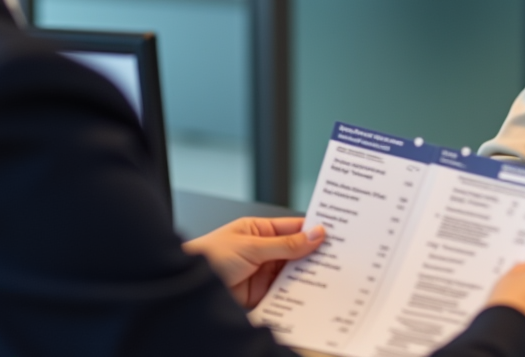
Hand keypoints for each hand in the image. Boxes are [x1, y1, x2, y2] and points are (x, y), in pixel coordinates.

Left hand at [183, 217, 324, 308]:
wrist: (185, 290)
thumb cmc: (208, 257)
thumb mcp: (251, 246)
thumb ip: (286, 244)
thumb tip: (315, 234)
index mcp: (259, 230)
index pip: (294, 227)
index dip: (314, 229)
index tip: (336, 232)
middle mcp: (263, 251)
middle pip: (297, 251)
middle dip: (316, 254)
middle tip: (339, 255)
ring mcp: (263, 274)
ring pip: (294, 273)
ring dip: (308, 275)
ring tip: (329, 275)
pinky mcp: (262, 296)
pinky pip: (286, 293)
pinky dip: (298, 294)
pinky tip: (311, 293)